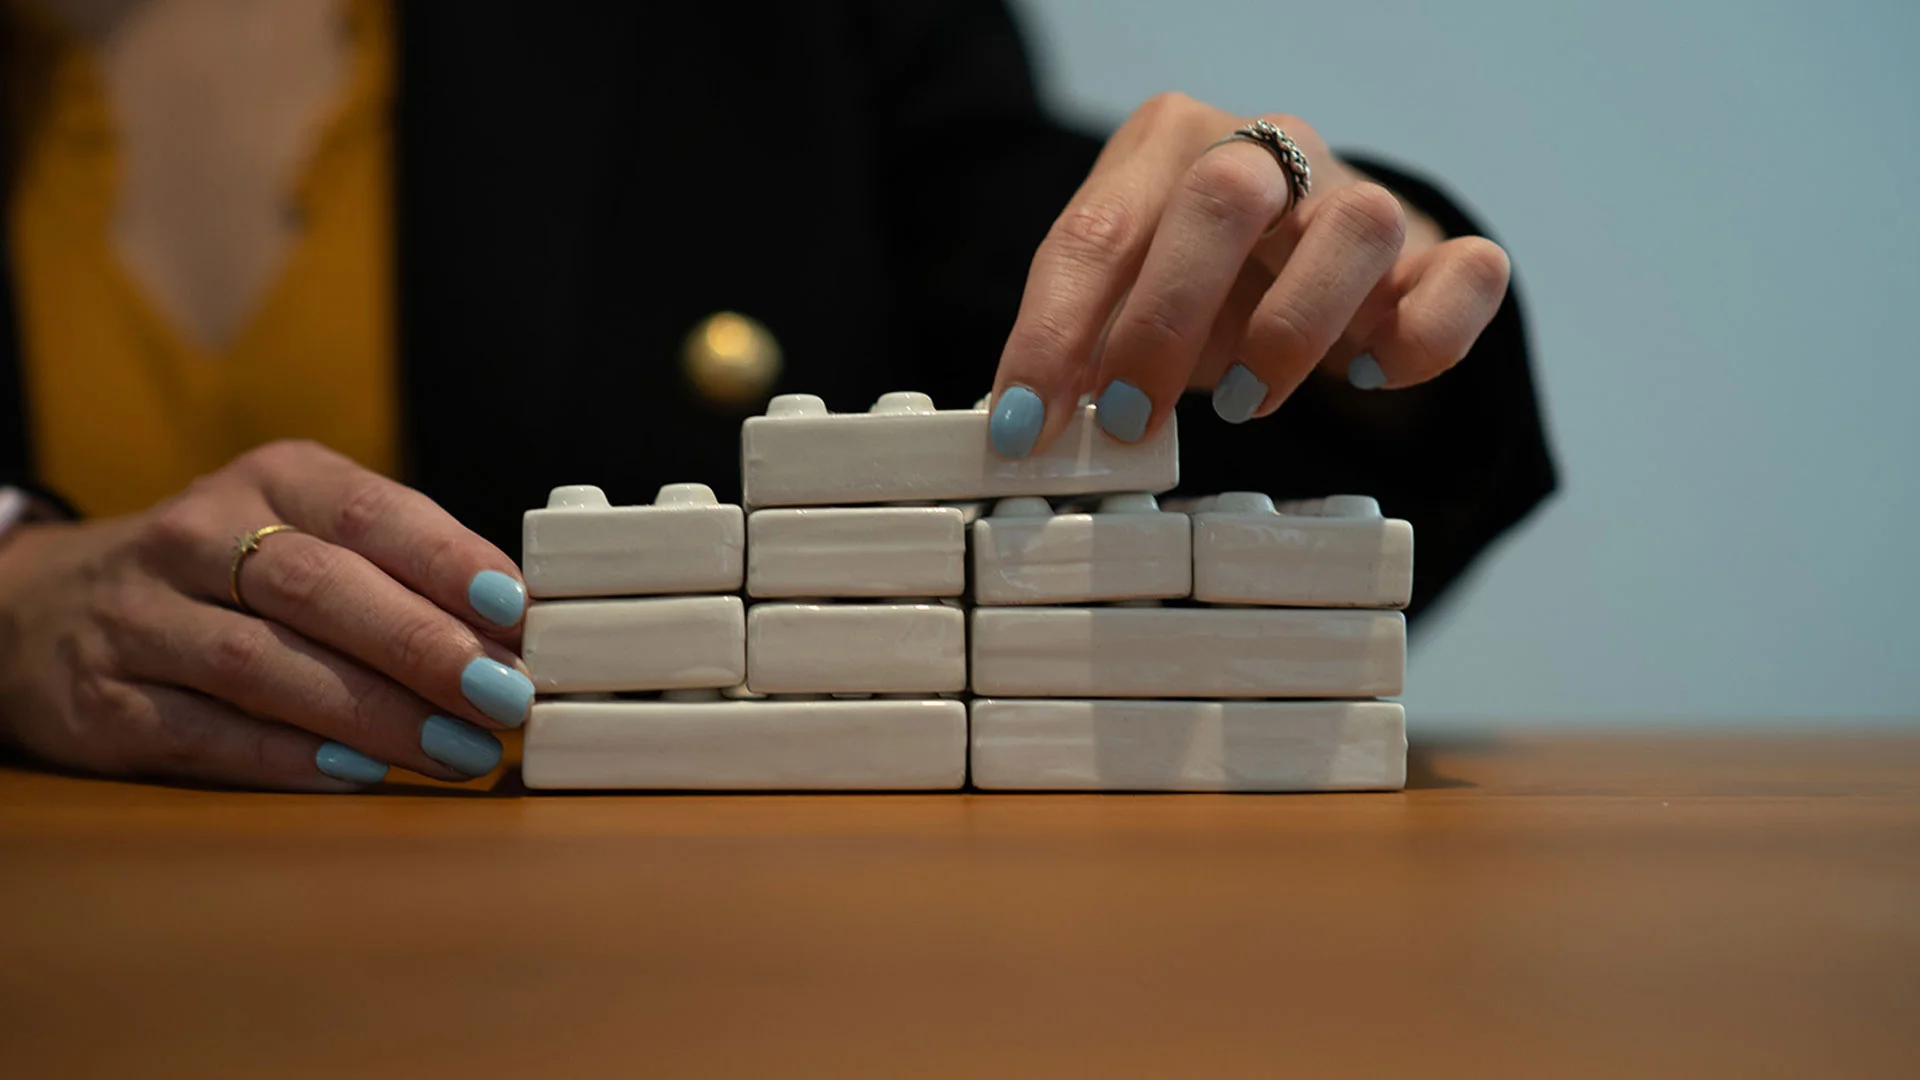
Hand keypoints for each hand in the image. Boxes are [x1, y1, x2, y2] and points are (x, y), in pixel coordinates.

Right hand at [0, 441, 532, 789]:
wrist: (46, 607)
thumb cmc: (226, 574)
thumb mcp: (305, 533)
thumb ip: (402, 569)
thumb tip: (517, 629)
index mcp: (270, 481)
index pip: (367, 511)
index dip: (445, 559)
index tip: (515, 608)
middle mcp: (196, 537)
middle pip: (319, 589)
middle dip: (422, 647)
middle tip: (503, 696)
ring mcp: (140, 618)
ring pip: (265, 666)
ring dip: (375, 715)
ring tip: (458, 752)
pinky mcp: (105, 701)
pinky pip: (209, 733)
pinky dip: (292, 758)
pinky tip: (362, 776)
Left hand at [987, 93, 1510, 455]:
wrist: (1308, 253)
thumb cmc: (1199, 282)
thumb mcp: (1122, 302)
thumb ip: (1077, 347)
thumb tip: (1020, 430)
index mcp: (1166, 147)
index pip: (1096, 233)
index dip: (1051, 336)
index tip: (1023, 429)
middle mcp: (1269, 149)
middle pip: (1224, 198)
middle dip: (1165, 323)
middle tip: (1131, 419)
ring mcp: (1359, 194)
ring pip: (1358, 223)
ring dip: (1293, 329)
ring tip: (1248, 404)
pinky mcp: (1438, 251)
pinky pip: (1467, 273)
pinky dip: (1424, 336)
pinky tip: (1368, 375)